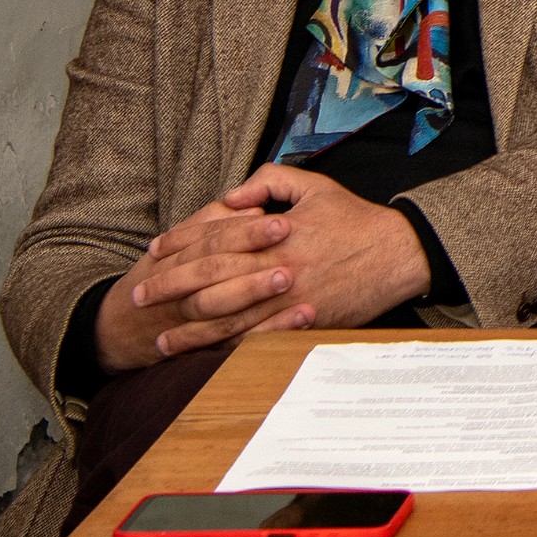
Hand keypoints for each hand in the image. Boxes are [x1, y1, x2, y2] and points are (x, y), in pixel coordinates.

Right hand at [93, 195, 304, 374]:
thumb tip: (250, 205)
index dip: (247, 232)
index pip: (213, 241)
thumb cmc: (157, 274)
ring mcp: (192, 321)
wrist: (116, 327)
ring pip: (225, 314)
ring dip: (262, 303)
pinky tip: (300, 320)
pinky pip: (237, 342)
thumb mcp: (175, 242)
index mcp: (176, 257)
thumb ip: (211, 220)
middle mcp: (182, 290)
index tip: (284, 222)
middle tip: (292, 261)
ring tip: (299, 291)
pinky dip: (269, 332)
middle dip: (255, 269)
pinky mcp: (206, 346)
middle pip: (217, 277)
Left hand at [102, 167, 441, 372]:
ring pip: (225, 320)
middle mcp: (273, 266)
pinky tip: (205, 355)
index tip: (151, 254)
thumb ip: (269, 181)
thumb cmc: (354, 218)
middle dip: (167, 290)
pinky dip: (226, 350)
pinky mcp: (300, 323)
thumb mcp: (314, 185)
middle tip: (137, 299)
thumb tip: (230, 197)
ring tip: (160, 341)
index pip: (210, 239)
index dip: (176, 246)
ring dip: (188, 332)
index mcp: (272, 233)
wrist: (398, 252)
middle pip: (207, 281)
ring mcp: (286, 299)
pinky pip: (255, 340)